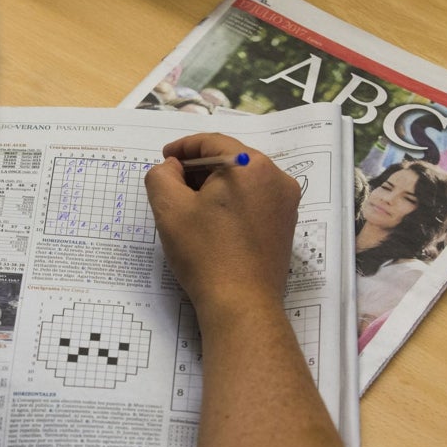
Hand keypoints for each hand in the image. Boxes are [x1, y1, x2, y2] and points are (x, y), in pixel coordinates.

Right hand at [144, 133, 300, 318]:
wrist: (241, 304)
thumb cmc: (205, 254)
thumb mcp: (169, 209)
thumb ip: (161, 175)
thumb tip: (172, 167)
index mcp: (251, 166)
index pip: (211, 142)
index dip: (183, 148)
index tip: (165, 160)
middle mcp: (276, 178)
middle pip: (229, 160)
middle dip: (198, 169)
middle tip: (173, 186)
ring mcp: (285, 203)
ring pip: (242, 181)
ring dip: (215, 187)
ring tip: (190, 207)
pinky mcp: (285, 226)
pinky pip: (254, 201)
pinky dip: (231, 204)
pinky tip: (212, 224)